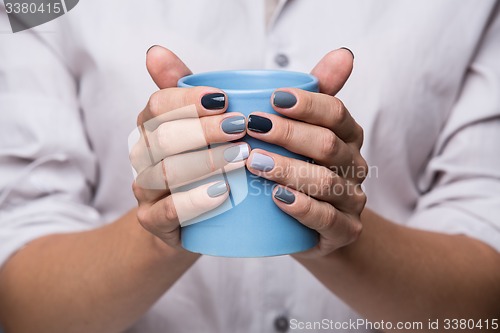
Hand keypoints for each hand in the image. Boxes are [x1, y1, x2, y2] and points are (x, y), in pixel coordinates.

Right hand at [130, 46, 248, 248]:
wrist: (188, 219)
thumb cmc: (198, 163)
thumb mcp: (194, 125)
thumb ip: (183, 88)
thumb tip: (155, 50)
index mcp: (151, 126)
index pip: (158, 104)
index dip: (189, 100)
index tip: (224, 99)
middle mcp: (143, 155)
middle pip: (163, 137)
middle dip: (203, 129)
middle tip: (241, 127)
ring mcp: (145, 188)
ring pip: (166, 172)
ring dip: (206, 162)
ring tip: (240, 158)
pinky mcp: (152, 220)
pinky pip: (168, 211)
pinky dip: (196, 200)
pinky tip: (223, 193)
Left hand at [245, 48, 366, 257]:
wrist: (312, 225)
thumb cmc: (302, 169)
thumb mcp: (306, 132)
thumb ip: (317, 94)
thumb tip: (344, 53)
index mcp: (347, 136)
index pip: (336, 113)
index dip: (307, 104)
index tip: (273, 98)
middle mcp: (354, 165)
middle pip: (327, 145)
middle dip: (289, 134)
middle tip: (252, 126)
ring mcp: (352, 200)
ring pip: (326, 182)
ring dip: (289, 170)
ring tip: (255, 162)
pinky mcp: (344, 231)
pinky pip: (326, 219)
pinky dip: (302, 207)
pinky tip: (277, 197)